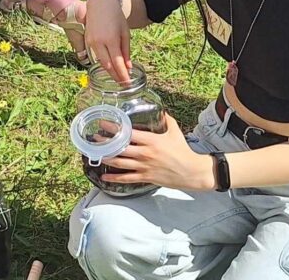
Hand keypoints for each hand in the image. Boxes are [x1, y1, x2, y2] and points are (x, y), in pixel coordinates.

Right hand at [84, 0, 131, 82]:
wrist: (101, 4)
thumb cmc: (116, 17)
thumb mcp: (125, 33)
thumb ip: (126, 51)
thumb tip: (128, 67)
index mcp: (111, 39)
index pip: (117, 63)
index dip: (123, 75)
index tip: (128, 83)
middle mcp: (99, 42)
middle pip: (107, 66)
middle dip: (116, 76)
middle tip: (123, 84)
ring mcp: (91, 41)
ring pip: (100, 62)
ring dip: (109, 71)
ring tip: (118, 77)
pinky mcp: (87, 40)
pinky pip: (95, 55)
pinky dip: (103, 62)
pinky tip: (109, 66)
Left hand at [99, 113, 213, 190]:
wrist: (193, 172)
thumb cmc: (183, 151)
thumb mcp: (174, 132)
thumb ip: (166, 119)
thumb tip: (160, 109)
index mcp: (151, 140)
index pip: (128, 133)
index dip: (114, 128)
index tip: (103, 124)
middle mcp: (145, 153)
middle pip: (121, 147)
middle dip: (106, 143)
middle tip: (95, 138)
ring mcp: (145, 166)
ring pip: (121, 163)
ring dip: (108, 158)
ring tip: (96, 154)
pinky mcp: (146, 178)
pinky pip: (128, 178)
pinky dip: (115, 177)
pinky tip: (105, 176)